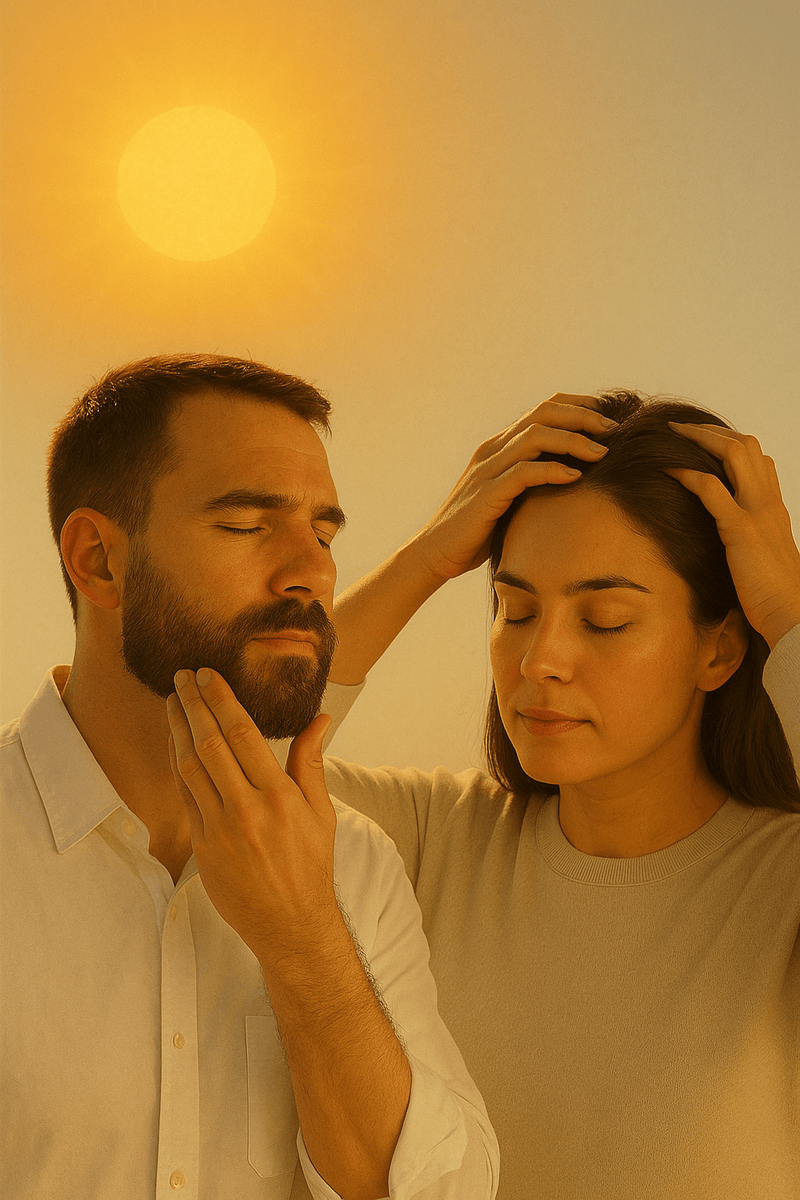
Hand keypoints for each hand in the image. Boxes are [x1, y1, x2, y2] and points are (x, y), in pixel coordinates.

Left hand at [166, 667, 338, 961]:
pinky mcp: (202, 846)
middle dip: (192, 704)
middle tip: (181, 675)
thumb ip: (311, 761)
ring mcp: (219, 829)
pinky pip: (184, 794)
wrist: (290, 924)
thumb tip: (320, 716)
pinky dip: (177, 763)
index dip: (221, 699)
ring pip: (190, 767)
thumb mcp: (321, 811)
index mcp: (279, 795)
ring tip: (171, 700)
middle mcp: (246, 809)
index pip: (241, 734)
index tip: (207, 674)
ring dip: (177, 729)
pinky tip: (175, 742)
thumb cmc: (310, 864)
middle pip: (209, 743)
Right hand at [414, 393, 616, 581]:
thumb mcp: (509, 499)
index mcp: (499, 447)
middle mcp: (493, 450)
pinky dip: (553, 470)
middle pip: (543, 413)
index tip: (609, 418)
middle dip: (583, 416)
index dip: (578, 407)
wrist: (436, 554)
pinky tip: (576, 477)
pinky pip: (524, 472)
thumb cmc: (477, 532)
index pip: (543, 409)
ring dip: (574, 440)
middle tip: (615, 429)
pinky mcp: (486, 494)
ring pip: (535, 435)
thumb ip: (532, 484)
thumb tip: (575, 482)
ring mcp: (488, 469)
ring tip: (603, 452)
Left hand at [668, 423, 799, 649]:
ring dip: (699, 438)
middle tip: (680, 427)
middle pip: (745, 445)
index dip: (729, 443)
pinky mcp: (741, 529)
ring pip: (732, 454)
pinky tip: (666, 469)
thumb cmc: (773, 594)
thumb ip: (748, 537)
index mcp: (774, 506)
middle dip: (710, 430)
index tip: (702, 440)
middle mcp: (769, 501)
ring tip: (672, 434)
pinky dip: (687, 474)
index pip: (758, 459)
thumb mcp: (761, 555)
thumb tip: (725, 536)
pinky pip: (711, 490)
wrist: (792, 613)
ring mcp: (757, 511)